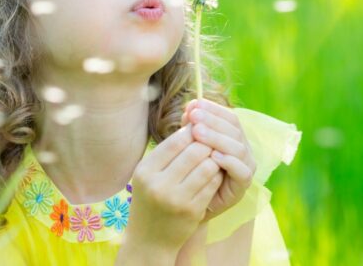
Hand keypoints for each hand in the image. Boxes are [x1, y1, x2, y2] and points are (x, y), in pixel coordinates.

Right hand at [123, 122, 223, 253]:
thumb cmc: (150, 198)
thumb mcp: (149, 172)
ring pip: (207, 166)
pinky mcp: (193, 211)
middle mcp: (159, 184)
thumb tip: (193, 123)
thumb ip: (167, 150)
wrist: (149, 239)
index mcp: (145, 171)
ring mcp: (177, 199)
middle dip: (206, 142)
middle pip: (194, 151)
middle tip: (210, 140)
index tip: (199, 127)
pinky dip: (216, 175)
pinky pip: (213, 184)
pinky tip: (214, 174)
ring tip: (212, 156)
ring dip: (213, 159)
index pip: (175, 141)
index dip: (191, 131)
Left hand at [181, 99, 256, 222]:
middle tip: (193, 117)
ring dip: (216, 137)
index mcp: (233, 135)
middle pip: (233, 128)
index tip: (194, 104)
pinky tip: (212, 156)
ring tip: (197, 133)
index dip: (213, 109)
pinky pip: (241, 170)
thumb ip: (192, 126)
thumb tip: (190, 106)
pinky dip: (228, 161)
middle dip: (212, 120)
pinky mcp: (244, 183)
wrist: (193, 203)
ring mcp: (246, 164)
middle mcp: (243, 147)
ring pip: (237, 146)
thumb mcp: (190, 144)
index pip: (229, 116)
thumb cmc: (192, 169)